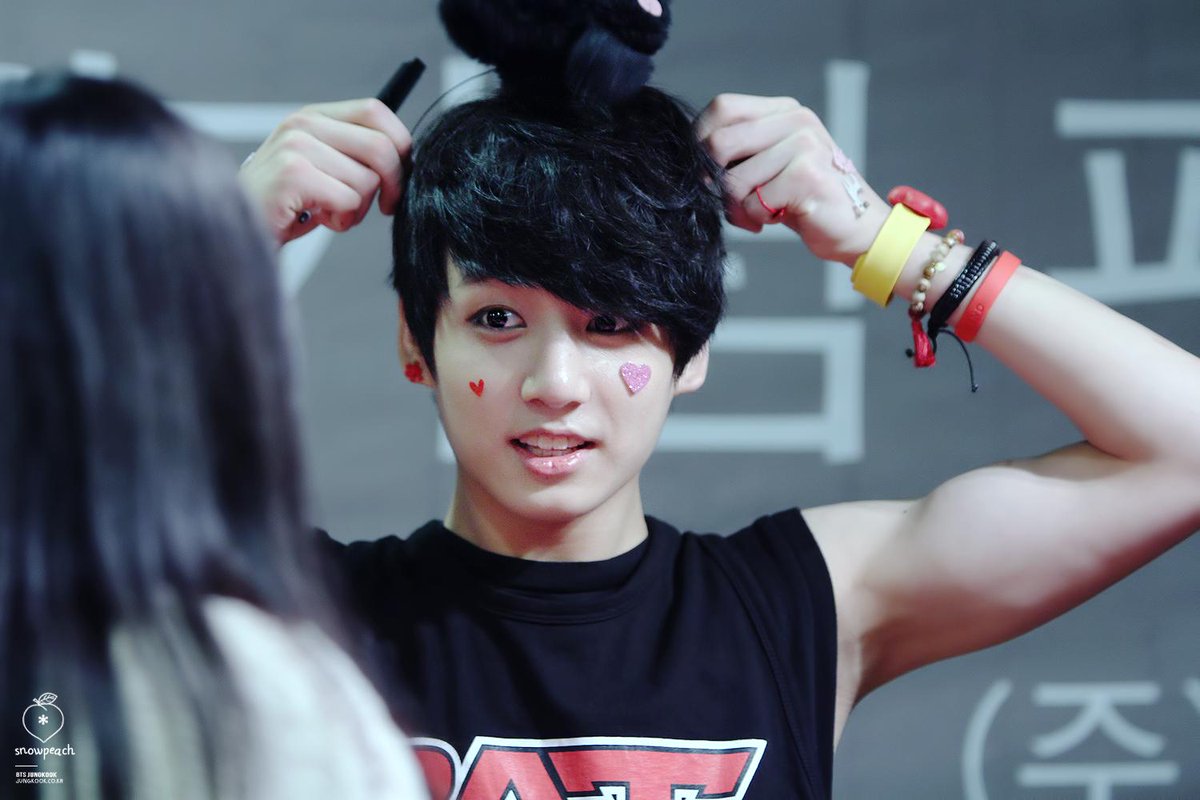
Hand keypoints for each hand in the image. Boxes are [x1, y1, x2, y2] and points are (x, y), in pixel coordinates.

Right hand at [238, 98, 412, 244]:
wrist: (241, 232)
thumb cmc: (288, 204)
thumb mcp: (323, 167)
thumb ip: (355, 153)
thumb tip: (404, 157)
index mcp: (314, 116)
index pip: (375, 110)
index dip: (400, 145)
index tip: (399, 176)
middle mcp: (303, 124)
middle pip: (381, 147)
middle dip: (394, 184)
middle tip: (385, 206)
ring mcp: (296, 146)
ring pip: (367, 181)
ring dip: (359, 209)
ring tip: (329, 212)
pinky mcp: (293, 175)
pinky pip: (349, 200)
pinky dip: (342, 220)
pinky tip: (317, 219)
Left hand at [695, 93, 887, 265]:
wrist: (856, 227)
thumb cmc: (804, 199)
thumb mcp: (769, 165)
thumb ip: (739, 153)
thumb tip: (692, 160)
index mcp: (783, 111)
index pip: (723, 107)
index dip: (700, 139)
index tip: (704, 170)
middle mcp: (796, 120)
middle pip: (721, 142)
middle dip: (713, 181)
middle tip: (727, 200)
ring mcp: (805, 145)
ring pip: (734, 180)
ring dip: (737, 208)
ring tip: (759, 213)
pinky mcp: (807, 176)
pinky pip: (754, 202)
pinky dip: (757, 218)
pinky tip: (778, 217)